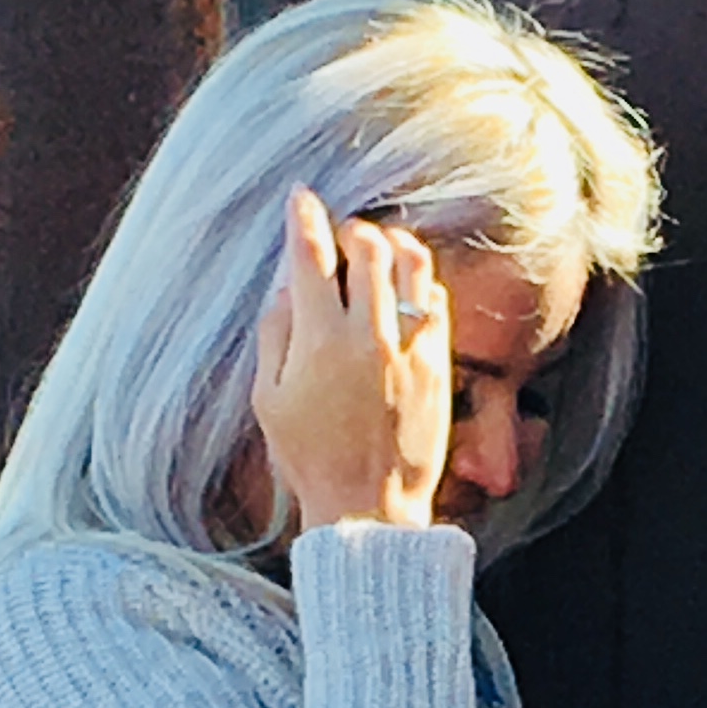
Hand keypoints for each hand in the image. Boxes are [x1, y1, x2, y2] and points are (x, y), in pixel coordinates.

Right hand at [251, 188, 452, 529]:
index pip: (310, 255)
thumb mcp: (269, 400)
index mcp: (317, 341)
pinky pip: (435, 302)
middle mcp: (367, 336)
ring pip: (412, 264)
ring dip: (393, 245)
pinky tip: (405, 292)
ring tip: (380, 252)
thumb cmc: (309, 459)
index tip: (301, 198)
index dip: (303, 217)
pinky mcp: (437, 365)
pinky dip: (419, 284)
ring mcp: (408, 348)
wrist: (368, 510)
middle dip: (352, 229)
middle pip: (367, 246)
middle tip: (342, 238)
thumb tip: (287, 285)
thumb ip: (275, 334)